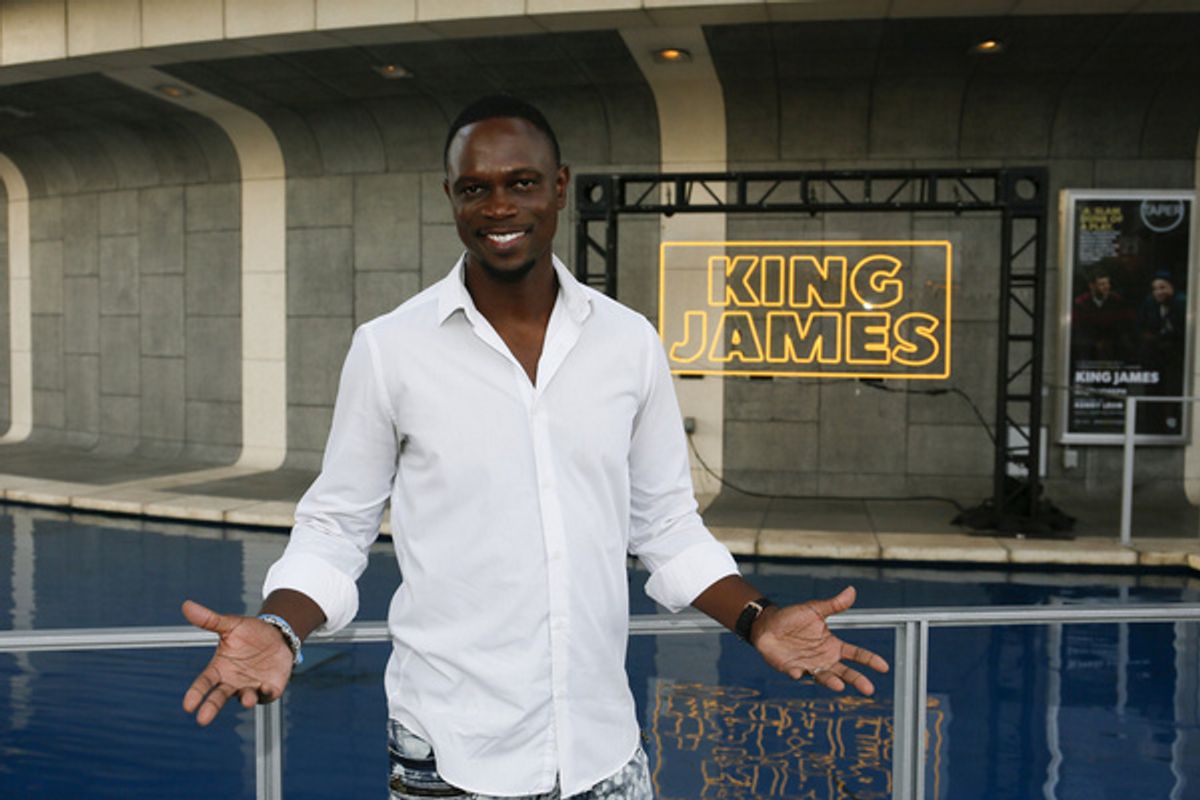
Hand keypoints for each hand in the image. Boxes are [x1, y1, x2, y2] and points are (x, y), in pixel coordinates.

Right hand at [181, 600, 295, 725]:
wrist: (277, 635)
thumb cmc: (250, 633)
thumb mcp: (230, 624)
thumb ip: (210, 620)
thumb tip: (186, 605)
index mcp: (219, 668)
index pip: (204, 683)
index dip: (196, 694)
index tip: (188, 705)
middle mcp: (232, 682)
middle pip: (219, 698)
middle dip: (211, 708)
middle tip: (203, 719)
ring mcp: (250, 687)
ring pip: (244, 698)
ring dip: (244, 699)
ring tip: (245, 698)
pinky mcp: (269, 689)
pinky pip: (266, 695)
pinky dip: (265, 694)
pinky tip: (266, 688)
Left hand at [752, 586, 888, 694]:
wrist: (768, 624)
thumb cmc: (793, 617)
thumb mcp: (815, 609)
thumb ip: (834, 604)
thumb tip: (852, 590)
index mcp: (832, 645)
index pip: (855, 654)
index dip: (869, 660)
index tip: (884, 667)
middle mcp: (824, 659)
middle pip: (844, 672)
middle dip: (856, 680)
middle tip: (869, 689)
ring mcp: (809, 666)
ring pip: (824, 677)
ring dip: (831, 682)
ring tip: (839, 686)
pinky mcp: (792, 668)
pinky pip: (797, 673)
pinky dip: (799, 674)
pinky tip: (800, 673)